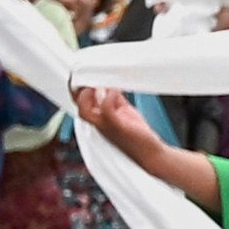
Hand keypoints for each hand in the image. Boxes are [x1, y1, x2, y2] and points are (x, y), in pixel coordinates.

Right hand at [76, 85, 221, 212]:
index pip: (80, 104)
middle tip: (89, 76)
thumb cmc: (137, 135)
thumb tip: (111, 85)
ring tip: (100, 83)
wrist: (151, 153)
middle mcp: (98, 125)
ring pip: (85, 111)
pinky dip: (109, 97)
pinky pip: (107, 111)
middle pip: (78, 106)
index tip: (82, 75)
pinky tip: (116, 89)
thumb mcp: (125, 113)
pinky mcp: (118, 128)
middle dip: (78, 90)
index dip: (77, 89)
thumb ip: (116, 100)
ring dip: (89, 95)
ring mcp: (106, 128)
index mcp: (98, 120)